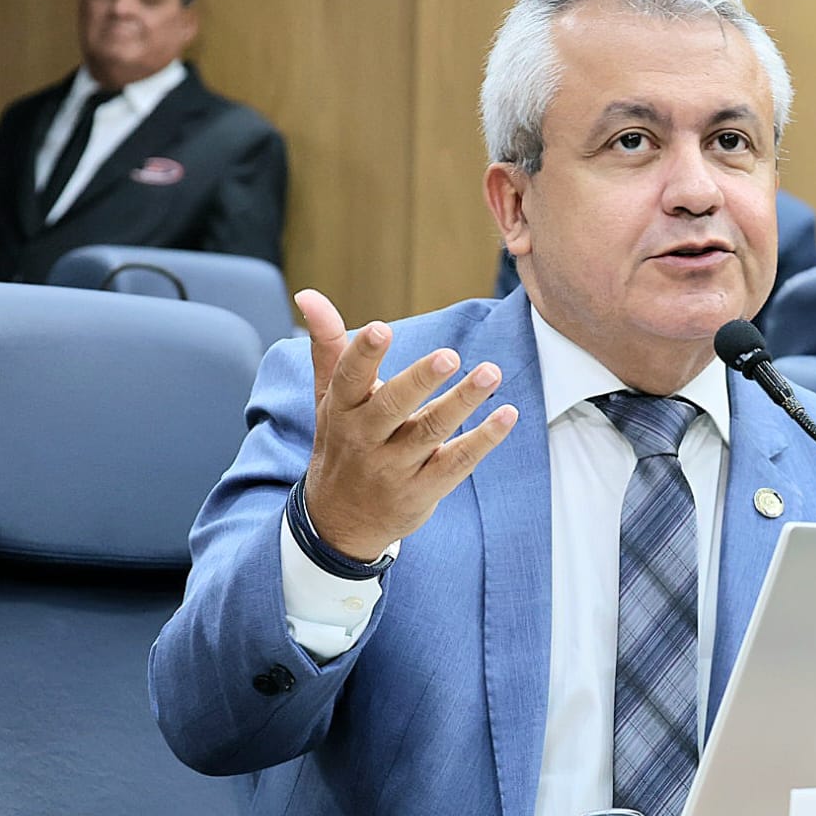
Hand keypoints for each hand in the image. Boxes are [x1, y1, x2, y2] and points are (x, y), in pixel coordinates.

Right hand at [295, 289, 517, 559]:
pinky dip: (483, 440)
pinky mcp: (422, 490)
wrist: (339, 522)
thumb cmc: (340, 444)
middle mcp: (364, 439)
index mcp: (341, 410)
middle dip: (420, 380)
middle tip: (450, 355)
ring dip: (462, 402)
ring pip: (430, 432)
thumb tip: (308, 293)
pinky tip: (507, 415)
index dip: (364, 354)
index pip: (349, 378)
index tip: (382, 328)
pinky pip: (456, 464)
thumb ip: (328, 346)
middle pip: (393, 406)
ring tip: (491, 373)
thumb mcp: (327, 398)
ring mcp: (394, 468)